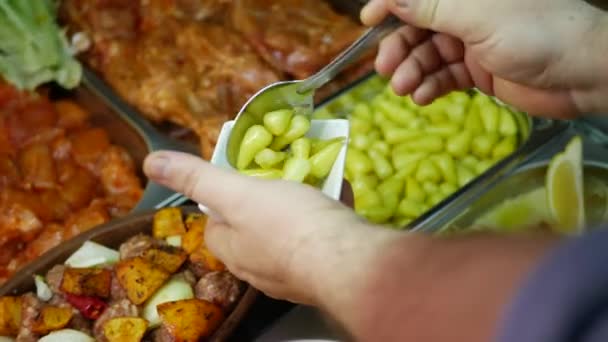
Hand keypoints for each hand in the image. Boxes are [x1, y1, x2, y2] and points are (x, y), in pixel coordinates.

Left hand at [143, 151, 393, 304]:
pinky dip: (324, 219)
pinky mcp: (324, 272)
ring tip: (311, 184)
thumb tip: (151, 163)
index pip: (215, 222)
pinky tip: (336, 201)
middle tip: (280, 178)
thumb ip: (197, 178)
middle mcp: (258, 268)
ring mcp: (292, 274)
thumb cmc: (288, 226)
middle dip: (265, 201)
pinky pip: (318, 241)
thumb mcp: (237, 193)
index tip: (239, 179)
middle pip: (252, 227)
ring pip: (288, 234)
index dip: (223, 197)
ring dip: (298, 208)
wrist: (348, 262)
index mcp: (232, 250)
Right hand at [361, 0, 607, 116]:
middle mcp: (467, 15)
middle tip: (386, 70)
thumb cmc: (536, 33)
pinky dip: (431, 87)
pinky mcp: (478, 71)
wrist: (580, 75)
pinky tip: (423, 97)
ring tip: (404, 89)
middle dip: (400, 48)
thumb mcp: (479, 17)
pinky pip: (445, 77)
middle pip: (419, 28)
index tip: (368, 22)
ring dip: (413, 72)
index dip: (392, 6)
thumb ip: (432, 9)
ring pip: (429, 56)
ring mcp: (472, 43)